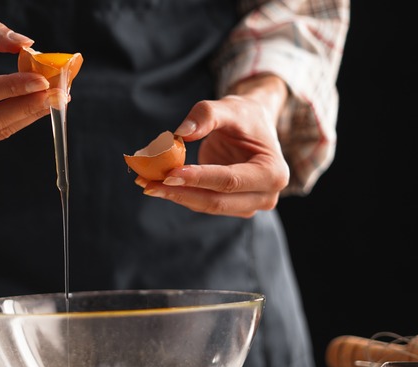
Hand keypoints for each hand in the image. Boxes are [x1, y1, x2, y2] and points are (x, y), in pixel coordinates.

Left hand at [135, 75, 289, 217]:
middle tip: (146, 182)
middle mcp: (266, 196)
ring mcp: (249, 206)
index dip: (198, 177)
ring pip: (206, 206)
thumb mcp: (228, 107)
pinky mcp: (232, 207)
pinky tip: (155, 183)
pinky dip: (178, 194)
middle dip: (179, 192)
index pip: (229, 180)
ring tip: (144, 181)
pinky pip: (202, 203)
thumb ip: (206, 116)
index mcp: (273, 173)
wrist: (253, 126)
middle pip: (216, 200)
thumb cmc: (244, 116)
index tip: (169, 173)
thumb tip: (179, 135)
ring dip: (174, 195)